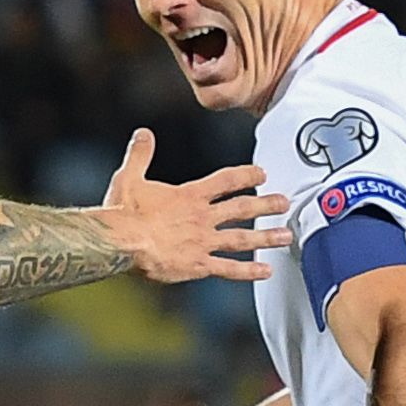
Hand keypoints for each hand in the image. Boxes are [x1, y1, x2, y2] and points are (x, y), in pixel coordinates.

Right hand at [96, 131, 289, 284]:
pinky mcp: (198, 265)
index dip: (246, 176)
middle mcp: (202, 218)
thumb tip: (143, 133)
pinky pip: (229, 269)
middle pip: (242, 209)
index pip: (225, 181)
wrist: (120, 241)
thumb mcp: (130, 177)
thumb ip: (140, 154)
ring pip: (243, 238)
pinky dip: (249, 271)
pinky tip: (266, 272)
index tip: (262, 174)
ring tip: (285, 236)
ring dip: (266, 237)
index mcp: (189, 196)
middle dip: (266, 205)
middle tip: (284, 203)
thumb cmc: (122, 212)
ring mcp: (203, 242)